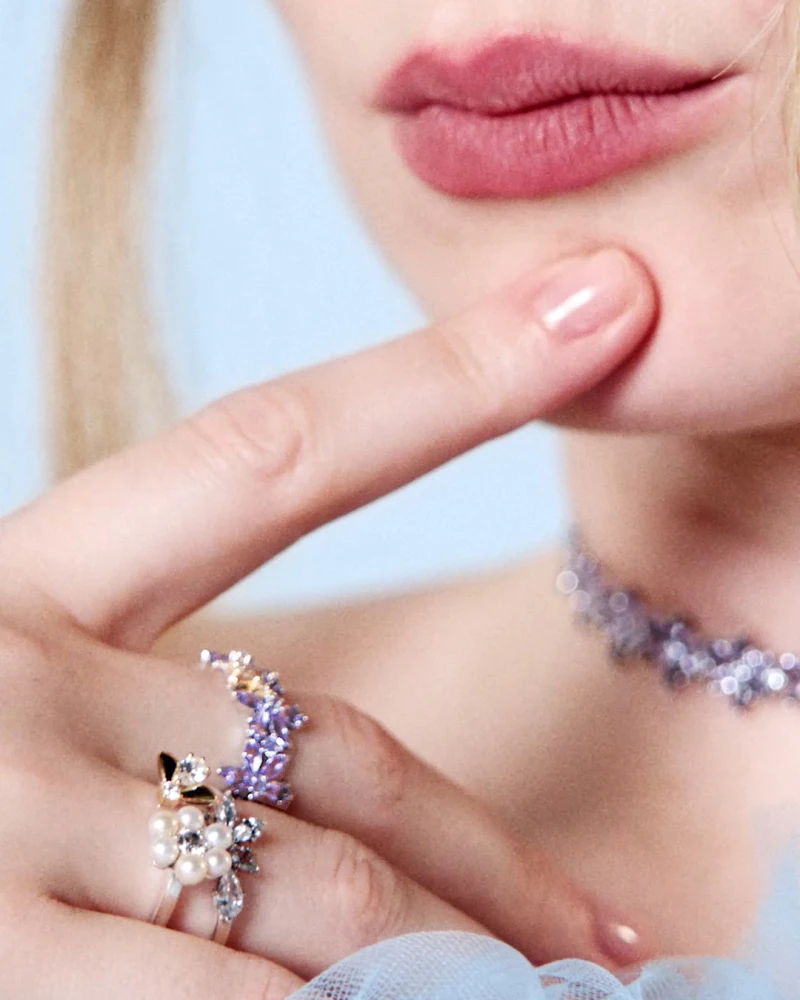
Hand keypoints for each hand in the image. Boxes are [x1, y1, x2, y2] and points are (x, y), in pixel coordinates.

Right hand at [0, 247, 655, 997]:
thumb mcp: (15, 722)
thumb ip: (164, 734)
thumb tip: (322, 793)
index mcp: (22, 583)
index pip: (276, 451)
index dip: (448, 379)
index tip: (587, 310)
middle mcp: (12, 677)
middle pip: (332, 744)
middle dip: (483, 850)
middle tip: (590, 934)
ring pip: (318, 886)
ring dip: (443, 951)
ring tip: (541, 997)